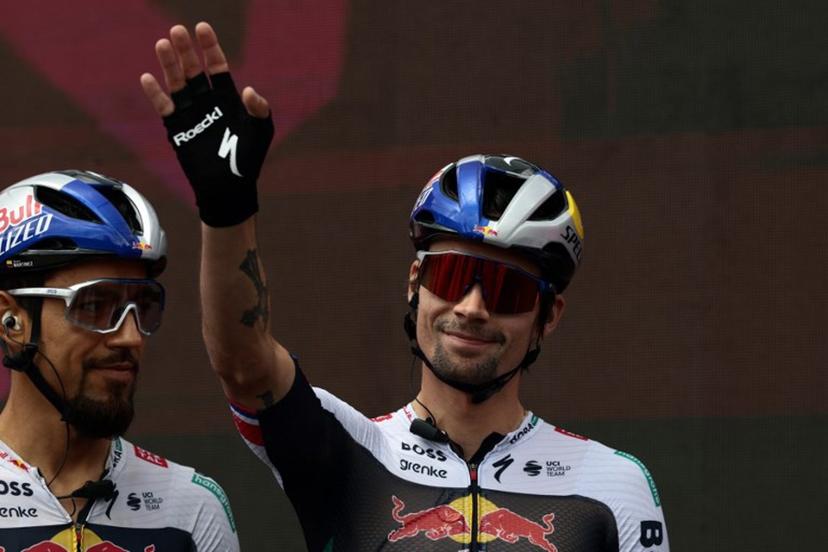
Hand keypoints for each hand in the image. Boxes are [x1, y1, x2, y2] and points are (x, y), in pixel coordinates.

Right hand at [140, 22, 273, 226]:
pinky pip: (165, 107)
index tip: (202, 28)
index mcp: (229, 99)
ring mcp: (192, 115)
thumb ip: (259, 109)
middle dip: (186, 51)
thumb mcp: (261, 131)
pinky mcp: (177, 129)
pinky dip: (156, 93)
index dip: (210, 48)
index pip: (217, 67)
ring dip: (170, 65)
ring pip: (178, 84)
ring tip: (162, 44)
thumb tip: (248, 89)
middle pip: (194, 70)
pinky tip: (148, 78)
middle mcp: (208, 103)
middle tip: (177, 30)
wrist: (229, 187)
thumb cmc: (248, 160)